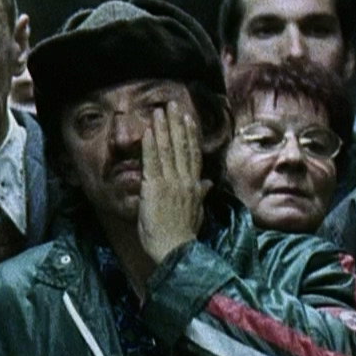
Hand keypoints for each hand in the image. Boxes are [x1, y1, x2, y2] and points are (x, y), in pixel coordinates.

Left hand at [136, 103, 211, 266]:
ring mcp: (170, 183)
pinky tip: (147, 132)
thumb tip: (208, 183)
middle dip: (177, 124)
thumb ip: (201, 195)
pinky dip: (150, 146)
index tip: (189, 118)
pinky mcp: (155, 188)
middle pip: (181, 146)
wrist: (175, 250)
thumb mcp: (196, 212)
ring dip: (163, 129)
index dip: (190, 135)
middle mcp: (184, 180)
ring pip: (167, 150)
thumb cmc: (182, 235)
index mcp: (194, 186)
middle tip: (173, 104)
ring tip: (160, 111)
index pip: (193, 155)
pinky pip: (152, 162)